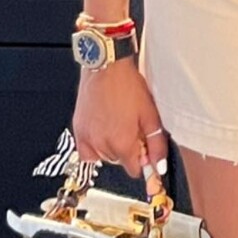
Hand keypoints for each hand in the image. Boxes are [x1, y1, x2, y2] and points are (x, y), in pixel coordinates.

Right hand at [72, 57, 169, 199]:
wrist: (106, 67)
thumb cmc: (127, 86)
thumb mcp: (150, 115)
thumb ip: (156, 144)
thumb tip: (159, 166)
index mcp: (121, 143)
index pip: (134, 170)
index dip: (142, 160)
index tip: (144, 147)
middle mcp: (101, 144)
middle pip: (119, 162)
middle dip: (127, 150)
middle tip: (132, 128)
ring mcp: (87, 137)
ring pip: (104, 156)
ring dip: (112, 146)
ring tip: (117, 123)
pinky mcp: (78, 129)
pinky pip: (86, 151)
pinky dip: (95, 146)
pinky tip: (103, 131)